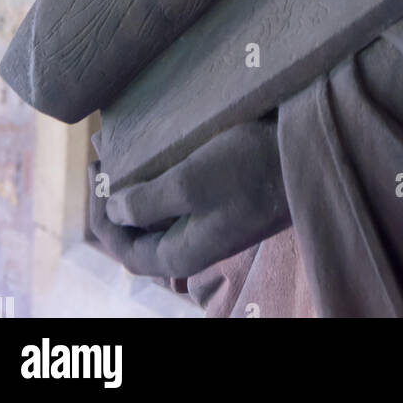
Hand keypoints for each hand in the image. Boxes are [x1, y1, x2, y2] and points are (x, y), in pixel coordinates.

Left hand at [88, 119, 289, 280]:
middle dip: (116, 200)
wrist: (308, 156)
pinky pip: (184, 199)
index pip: (124, 247)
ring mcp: (213, 223)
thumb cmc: (248, 170)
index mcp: (181, 251)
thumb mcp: (191, 182)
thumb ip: (147, 201)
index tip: (95, 174)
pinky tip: (163, 152)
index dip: (100, 216)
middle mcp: (195, 243)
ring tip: (127, 151)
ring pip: (162, 214)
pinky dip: (164, 179)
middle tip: (105, 159)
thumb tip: (113, 210)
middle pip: (141, 233)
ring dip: (139, 187)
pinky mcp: (227, 201)